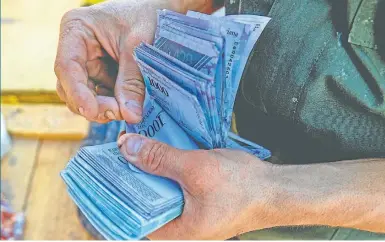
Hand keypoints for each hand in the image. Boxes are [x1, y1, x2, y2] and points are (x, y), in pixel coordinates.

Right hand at [54, 0, 186, 122]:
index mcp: (76, 29)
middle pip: (71, 85)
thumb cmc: (147, 16)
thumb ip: (132, 82)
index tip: (93, 111)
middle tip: (117, 114)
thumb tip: (130, 115)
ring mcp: (87, 62)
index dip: (78, 93)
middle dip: (92, 104)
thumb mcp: (138, 48)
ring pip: (84, 94)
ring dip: (102, 107)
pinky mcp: (101, 72)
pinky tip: (126, 105)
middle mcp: (76, 48)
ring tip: (125, 111)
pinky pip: (100, 94)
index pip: (67, 66)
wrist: (161, 11)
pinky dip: (111, 103)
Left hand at [117, 134, 276, 239]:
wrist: (275, 189)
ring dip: (147, 169)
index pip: (131, 217)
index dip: (114, 194)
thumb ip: (159, 159)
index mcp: (173, 232)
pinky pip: (171, 183)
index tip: (101, 172)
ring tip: (130, 148)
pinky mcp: (193, 198)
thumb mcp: (195, 169)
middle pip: (142, 200)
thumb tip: (126, 147)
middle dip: (130, 177)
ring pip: (157, 189)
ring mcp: (185, 212)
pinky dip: (163, 167)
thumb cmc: (240, 188)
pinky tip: (155, 150)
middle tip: (113, 154)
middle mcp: (176, 226)